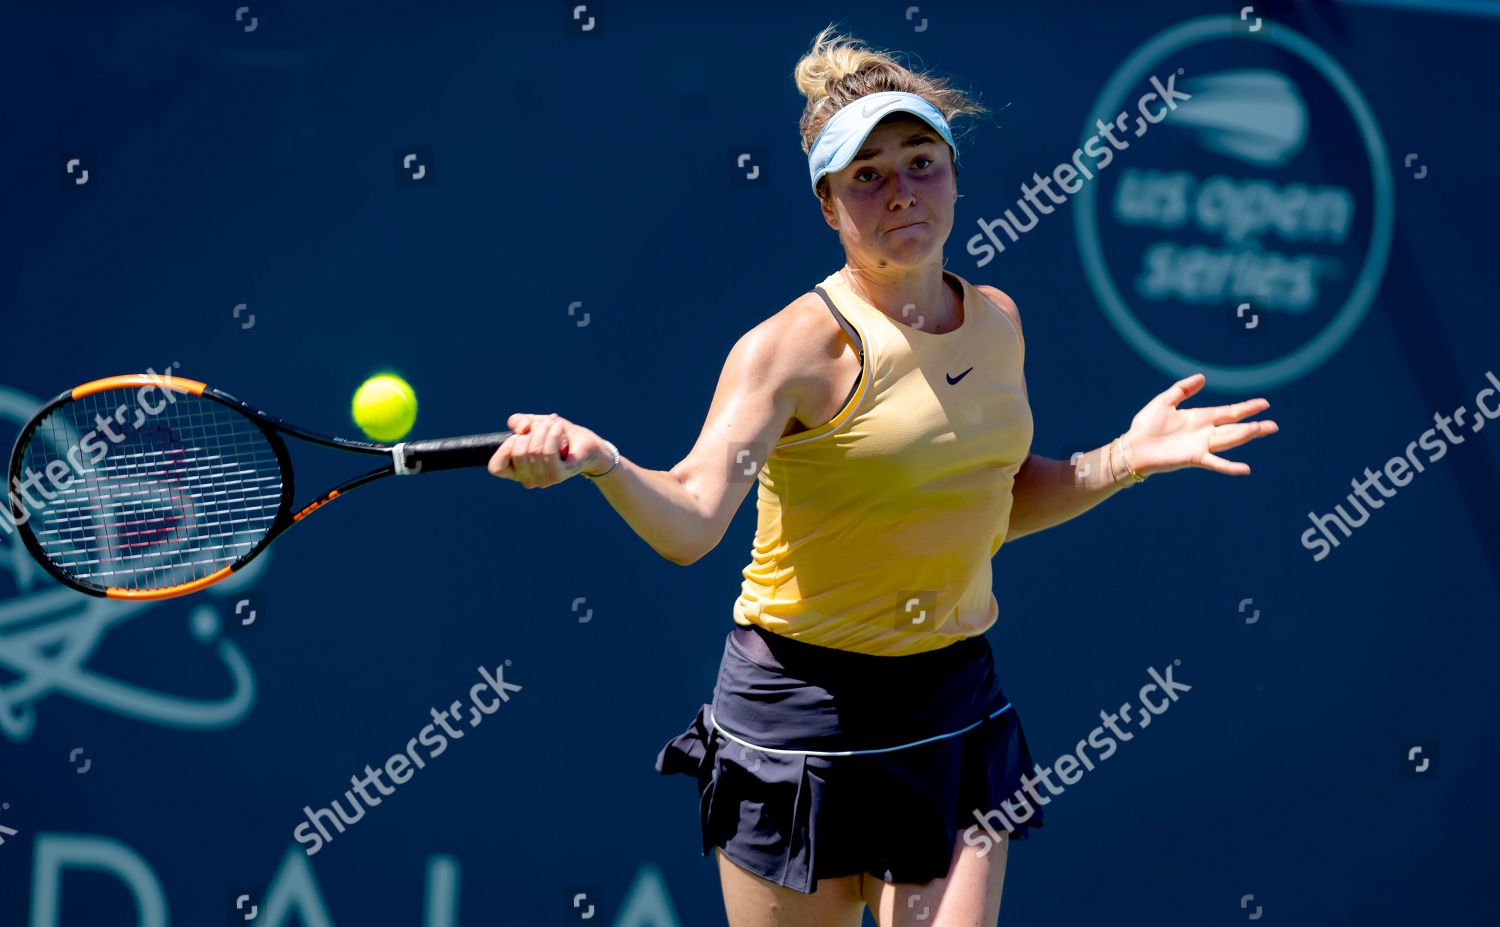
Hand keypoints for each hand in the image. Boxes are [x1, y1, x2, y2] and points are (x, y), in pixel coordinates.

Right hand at [487, 412, 610, 488]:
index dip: (505, 448)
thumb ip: (518, 422)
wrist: (586, 444)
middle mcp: (528, 480)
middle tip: (544, 425)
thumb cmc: (558, 435)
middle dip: (530, 431)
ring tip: (554, 424)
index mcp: (516, 471)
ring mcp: (543, 480)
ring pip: (534, 449)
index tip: (520, 436)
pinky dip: (553, 434)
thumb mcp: (534, 423)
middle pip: (518, 451)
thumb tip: (520, 429)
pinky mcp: (559, 475)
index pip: (496, 468)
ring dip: (544, 429)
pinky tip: (559, 427)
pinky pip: (549, 451)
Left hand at [1123, 373, 1277, 477]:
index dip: (1246, 408)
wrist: (1132, 447)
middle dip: (1254, 425)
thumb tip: (1203, 377)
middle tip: (1274, 425)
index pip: (1229, 412)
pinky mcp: (1193, 458)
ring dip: (1247, 436)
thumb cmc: (1146, 426)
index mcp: (1200, 417)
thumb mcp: (1165, 401)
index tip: (1264, 404)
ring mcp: (1201, 446)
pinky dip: (1230, 467)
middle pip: (1235, 428)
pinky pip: (1215, 463)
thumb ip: (1183, 389)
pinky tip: (1245, 469)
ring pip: (1229, 440)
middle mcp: (1204, 432)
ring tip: (1264, 430)